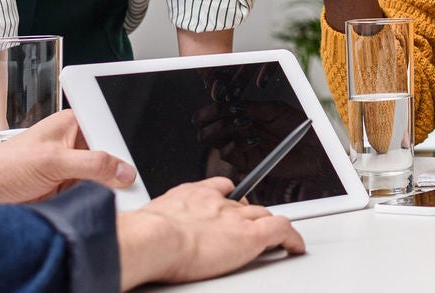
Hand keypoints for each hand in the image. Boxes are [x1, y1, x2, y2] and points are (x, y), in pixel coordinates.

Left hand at [0, 110, 133, 203]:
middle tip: (128, 184)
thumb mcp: (52, 161)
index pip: (110, 128)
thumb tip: (125, 170)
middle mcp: (75, 145)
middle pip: (111, 155)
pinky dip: (98, 202)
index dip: (124, 145)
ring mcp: (72, 169)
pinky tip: (99, 206)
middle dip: (118, 170)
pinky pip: (93, 196)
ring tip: (112, 196)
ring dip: (107, 189)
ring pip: (105, 179)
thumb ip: (92, 164)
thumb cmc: (1, 168)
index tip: (136, 164)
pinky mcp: (67, 191)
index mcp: (72, 124)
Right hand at [118, 177, 304, 288]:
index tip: (227, 199)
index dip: (227, 196)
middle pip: (244, 203)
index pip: (219, 188)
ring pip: (263, 214)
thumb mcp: (146, 220)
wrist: (153, 238)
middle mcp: (217, 202)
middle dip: (248, 214)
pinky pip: (281, 230)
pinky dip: (292, 238)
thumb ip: (152, 222)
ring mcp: (236, 217)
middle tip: (250, 226)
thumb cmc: (144, 235)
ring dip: (269, 225)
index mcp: (192, 196)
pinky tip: (296, 246)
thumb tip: (139, 235)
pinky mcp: (250, 236)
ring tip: (274, 237)